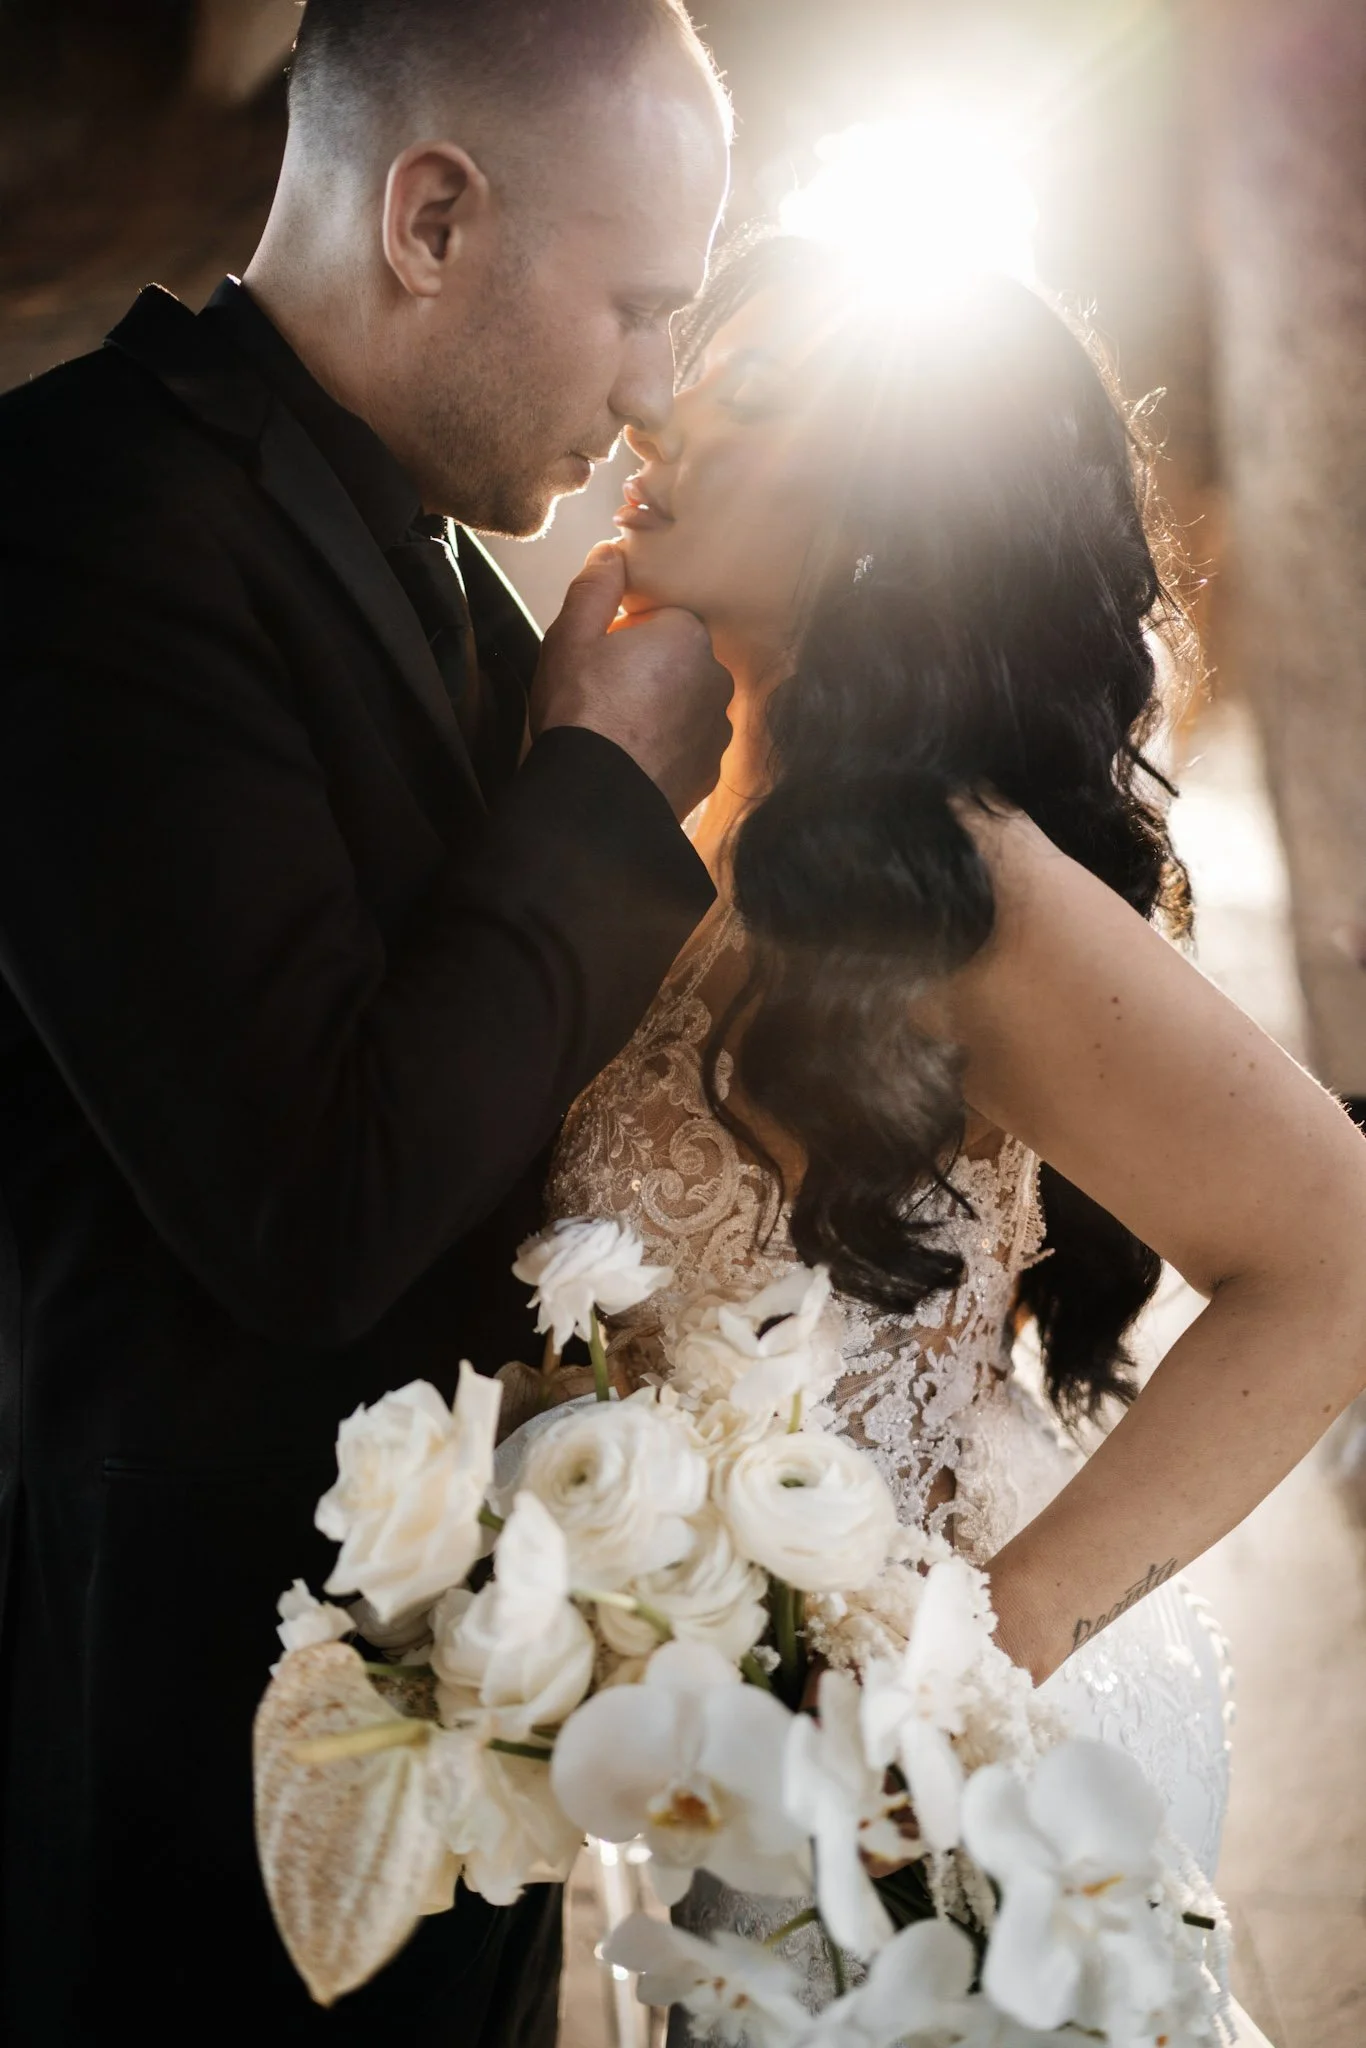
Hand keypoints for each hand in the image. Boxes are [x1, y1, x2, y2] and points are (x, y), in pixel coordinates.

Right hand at [531, 541, 732, 820]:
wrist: (595, 798)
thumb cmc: (580, 710)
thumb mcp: (571, 637)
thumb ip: (595, 585)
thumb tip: (613, 550)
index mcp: (687, 634)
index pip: (665, 618)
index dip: (629, 633)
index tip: (603, 656)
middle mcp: (716, 677)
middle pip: (681, 660)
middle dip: (651, 670)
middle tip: (606, 695)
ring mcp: (718, 727)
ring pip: (688, 703)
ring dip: (662, 710)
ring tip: (620, 732)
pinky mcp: (712, 769)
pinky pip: (690, 745)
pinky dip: (668, 748)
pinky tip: (636, 758)